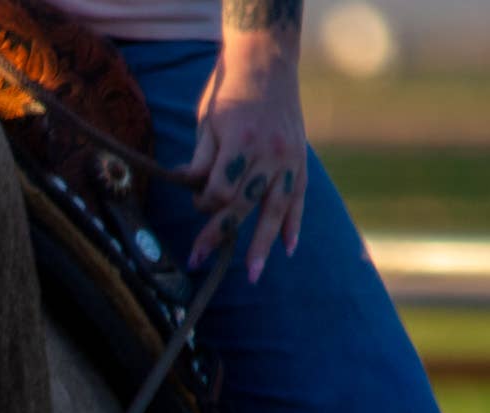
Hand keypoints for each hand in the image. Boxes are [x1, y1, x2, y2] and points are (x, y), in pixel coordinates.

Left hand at [183, 28, 308, 282]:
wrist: (267, 62)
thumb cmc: (229, 91)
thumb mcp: (207, 121)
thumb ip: (201, 159)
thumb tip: (189, 190)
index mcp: (241, 141)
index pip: (219, 189)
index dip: (203, 203)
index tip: (197, 203)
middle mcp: (269, 153)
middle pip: (242, 205)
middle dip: (219, 235)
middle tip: (198, 261)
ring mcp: (288, 158)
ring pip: (274, 210)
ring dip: (261, 244)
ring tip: (252, 273)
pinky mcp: (300, 161)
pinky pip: (298, 198)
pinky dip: (294, 224)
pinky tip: (288, 248)